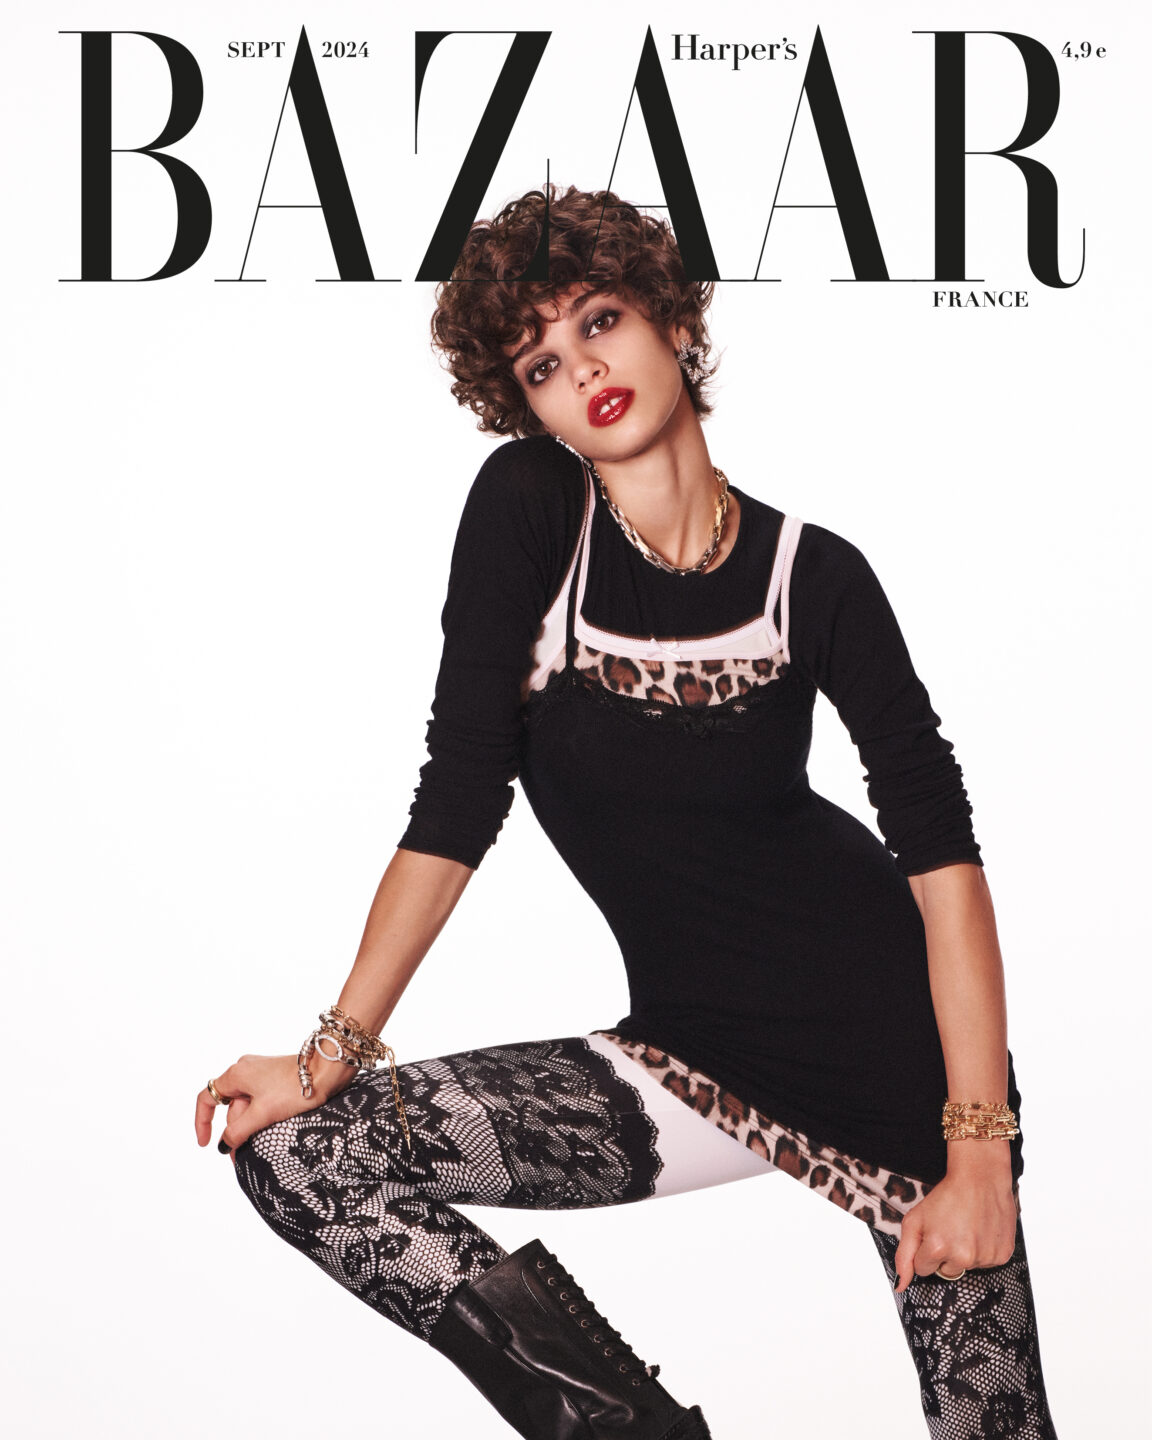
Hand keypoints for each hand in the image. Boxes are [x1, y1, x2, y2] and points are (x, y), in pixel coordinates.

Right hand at [195, 1052, 357, 1161]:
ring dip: (249, 1128)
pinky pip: (261, 1102)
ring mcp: (262, 1074)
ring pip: (247, 1107)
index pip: (207, 1098)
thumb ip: (238, 1131)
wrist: (328, 1070)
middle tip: (241, 1158)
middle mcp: (245, 1070)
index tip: (206, 1143)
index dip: (202, 1122)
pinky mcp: (276, 1079)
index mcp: (236, 1074)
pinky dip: (261, 1119)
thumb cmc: (295, 1087)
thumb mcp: (262, 1114)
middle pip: (230, 1108)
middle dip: (234, 1132)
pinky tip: (269, 1135)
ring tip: (257, 1150)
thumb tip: (223, 1145)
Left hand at [892, 1144, 1016, 1293]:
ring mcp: (984, 1257)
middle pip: (946, 1272)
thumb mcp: (914, 1221)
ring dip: (965, 1252)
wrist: (980, 1178)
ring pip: (967, 1268)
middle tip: (950, 1229)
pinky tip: (981, 1230)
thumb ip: (903, 1255)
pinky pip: (986, 1263)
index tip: (933, 1234)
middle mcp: (962, 1257)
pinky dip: (983, 1250)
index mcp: (936, 1248)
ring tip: (967, 1227)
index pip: (923, 1270)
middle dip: (945, 1254)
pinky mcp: (1002, 1255)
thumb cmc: (945, 1197)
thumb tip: (900, 1286)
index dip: (925, 1251)